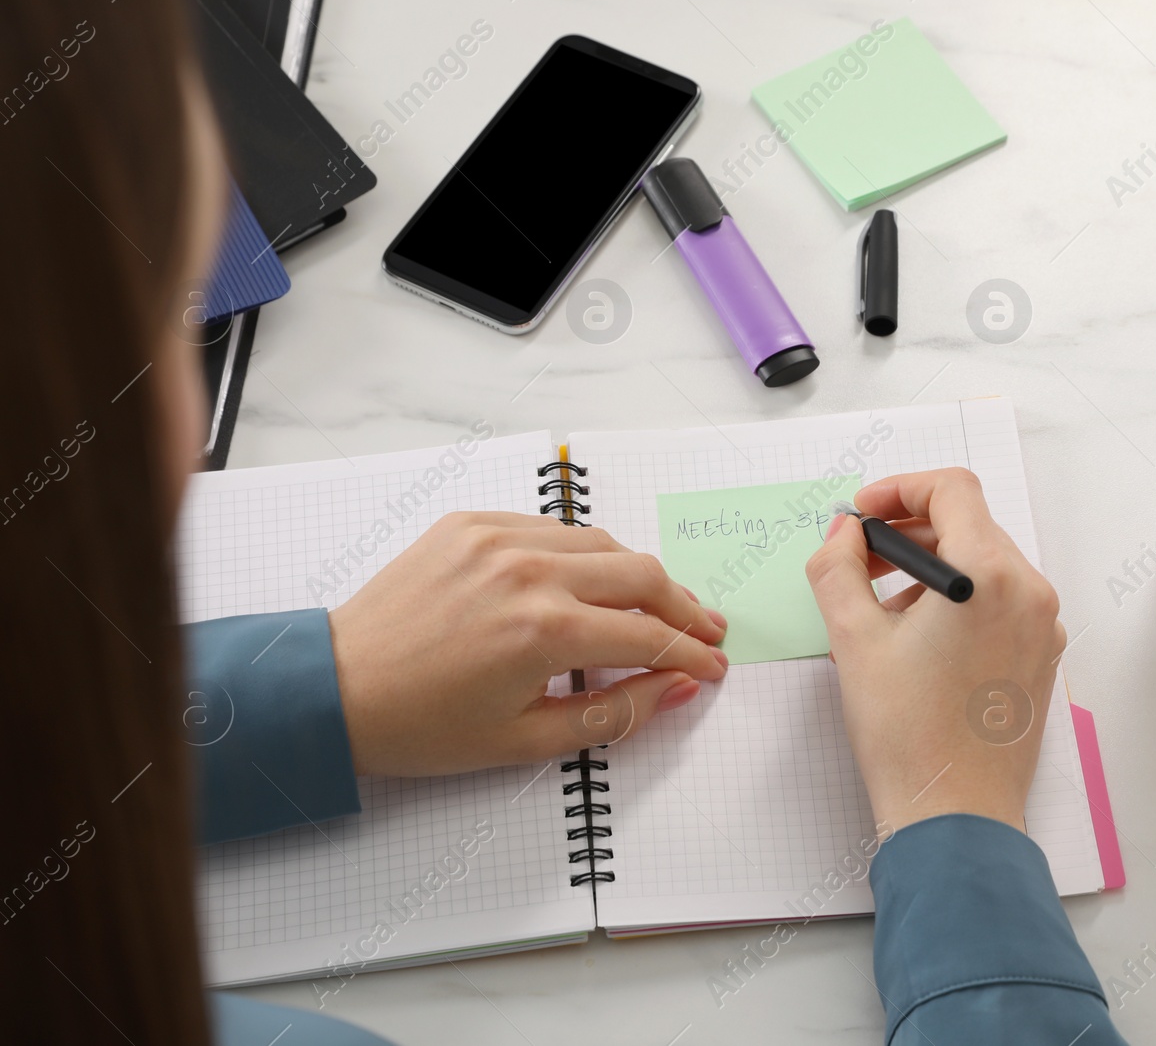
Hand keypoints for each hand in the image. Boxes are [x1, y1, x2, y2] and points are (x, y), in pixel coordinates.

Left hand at [328, 511, 727, 775]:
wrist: (334, 689)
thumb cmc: (422, 727)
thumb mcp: (526, 741)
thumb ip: (615, 713)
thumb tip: (678, 687)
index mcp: (545, 631)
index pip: (649, 635)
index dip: (692, 654)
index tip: (713, 667)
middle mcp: (529, 571)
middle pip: (641, 574)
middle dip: (684, 606)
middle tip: (706, 631)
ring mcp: (499, 538)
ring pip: (601, 543)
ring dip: (637, 576)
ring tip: (656, 606)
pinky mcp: (472, 523)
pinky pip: (551, 529)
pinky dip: (582, 554)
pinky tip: (590, 583)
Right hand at [805, 469, 1065, 832]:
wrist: (954, 817)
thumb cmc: (908, 736)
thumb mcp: (853, 640)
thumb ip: (838, 568)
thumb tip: (842, 534)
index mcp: (989, 575)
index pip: (952, 489)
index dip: (899, 488)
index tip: (862, 515)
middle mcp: (1029, 592)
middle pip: (969, 525)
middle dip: (909, 531)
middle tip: (859, 558)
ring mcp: (1043, 627)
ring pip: (985, 564)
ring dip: (932, 567)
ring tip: (882, 606)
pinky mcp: (1042, 657)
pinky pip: (1002, 602)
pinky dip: (959, 600)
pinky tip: (918, 638)